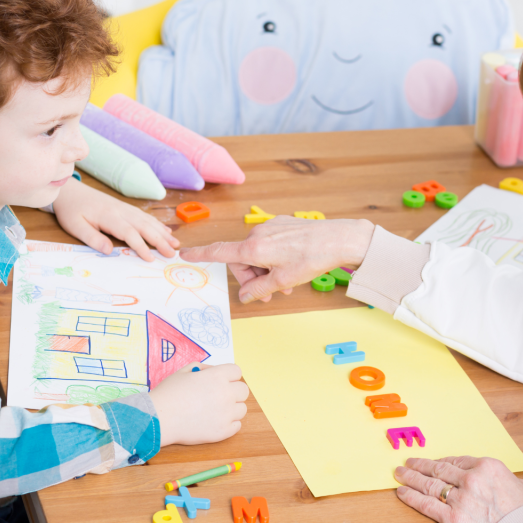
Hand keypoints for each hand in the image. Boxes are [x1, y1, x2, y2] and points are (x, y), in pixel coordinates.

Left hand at [52, 179, 178, 260]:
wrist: (71, 191)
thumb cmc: (72, 210)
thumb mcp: (75, 226)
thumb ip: (92, 238)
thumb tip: (109, 251)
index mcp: (109, 216)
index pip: (129, 232)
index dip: (141, 245)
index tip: (151, 258)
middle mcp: (121, 211)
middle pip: (144, 226)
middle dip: (160, 240)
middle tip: (172, 253)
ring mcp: (125, 208)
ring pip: (148, 220)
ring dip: (162, 232)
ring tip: (175, 243)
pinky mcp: (125, 208)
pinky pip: (145, 216)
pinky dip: (157, 224)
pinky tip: (166, 231)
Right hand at [148, 363, 248, 445]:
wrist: (158, 418)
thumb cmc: (169, 393)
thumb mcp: (184, 372)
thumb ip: (202, 369)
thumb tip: (212, 372)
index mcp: (217, 376)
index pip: (237, 372)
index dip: (228, 375)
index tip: (220, 381)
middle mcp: (226, 394)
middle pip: (244, 391)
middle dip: (233, 391)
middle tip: (219, 396)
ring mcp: (226, 414)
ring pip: (242, 409)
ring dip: (232, 408)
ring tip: (215, 410)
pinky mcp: (223, 432)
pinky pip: (237, 426)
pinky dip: (229, 424)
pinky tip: (215, 421)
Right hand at [179, 216, 374, 303]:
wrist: (337, 239)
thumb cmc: (311, 258)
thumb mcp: (283, 281)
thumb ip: (259, 290)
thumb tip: (244, 297)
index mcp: (253, 248)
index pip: (219, 252)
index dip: (201, 254)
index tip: (184, 253)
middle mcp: (258, 235)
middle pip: (241, 261)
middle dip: (252, 278)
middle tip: (271, 294)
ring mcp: (270, 228)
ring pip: (257, 255)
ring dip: (265, 271)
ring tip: (285, 284)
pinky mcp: (282, 225)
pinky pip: (269, 245)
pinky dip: (274, 260)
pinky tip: (291, 268)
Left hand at [394, 456, 522, 522]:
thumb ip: (509, 482)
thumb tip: (507, 484)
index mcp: (488, 467)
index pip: (458, 460)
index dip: (442, 461)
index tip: (435, 462)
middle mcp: (471, 479)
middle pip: (439, 469)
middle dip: (421, 465)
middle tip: (409, 462)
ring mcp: (459, 498)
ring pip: (428, 483)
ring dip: (411, 477)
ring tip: (400, 474)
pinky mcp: (452, 518)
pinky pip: (425, 504)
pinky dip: (411, 497)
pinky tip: (402, 492)